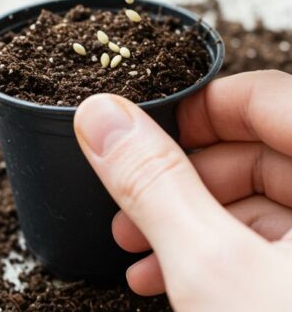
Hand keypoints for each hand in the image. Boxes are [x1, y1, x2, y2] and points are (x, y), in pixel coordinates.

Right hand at [74, 71, 291, 310]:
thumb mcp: (210, 265)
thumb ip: (153, 182)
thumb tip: (102, 119)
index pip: (266, 96)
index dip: (196, 107)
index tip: (142, 131)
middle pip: (262, 151)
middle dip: (181, 180)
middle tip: (130, 203)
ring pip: (266, 202)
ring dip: (191, 223)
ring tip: (138, 250)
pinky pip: (277, 247)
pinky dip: (222, 257)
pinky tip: (171, 280)